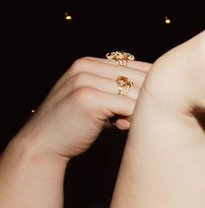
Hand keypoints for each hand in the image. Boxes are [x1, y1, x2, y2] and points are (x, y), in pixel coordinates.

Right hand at [15, 56, 150, 159]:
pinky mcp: (88, 98)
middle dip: (150, 99)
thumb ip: (118, 92)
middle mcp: (86, 66)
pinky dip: (133, 119)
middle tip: (144, 118)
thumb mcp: (96, 101)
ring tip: (126, 123)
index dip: (153, 86)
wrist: (43, 143)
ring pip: (136, 92)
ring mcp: (85, 80)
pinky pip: (128, 106)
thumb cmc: (76, 126)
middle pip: (139, 77)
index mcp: (88, 63)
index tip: (157, 104)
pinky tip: (122, 127)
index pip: (136, 66)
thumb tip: (156, 92)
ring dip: (141, 111)